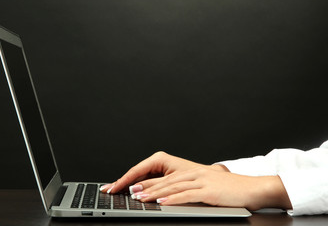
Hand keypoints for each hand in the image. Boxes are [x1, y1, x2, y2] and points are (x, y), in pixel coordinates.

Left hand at [100, 151, 291, 210]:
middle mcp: (191, 173)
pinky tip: (162, 202)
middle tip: (124, 191)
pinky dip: (172, 198)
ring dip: (153, 192)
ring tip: (138, 197)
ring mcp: (199, 180)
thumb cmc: (227, 190)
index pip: (160, 176)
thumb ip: (185, 190)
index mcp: (188, 172)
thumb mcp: (203, 187)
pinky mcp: (208, 190)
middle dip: (141, 186)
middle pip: (161, 179)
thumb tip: (165, 197)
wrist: (251, 188)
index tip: (125, 187)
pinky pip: (187, 194)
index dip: (141, 181)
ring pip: (171, 186)